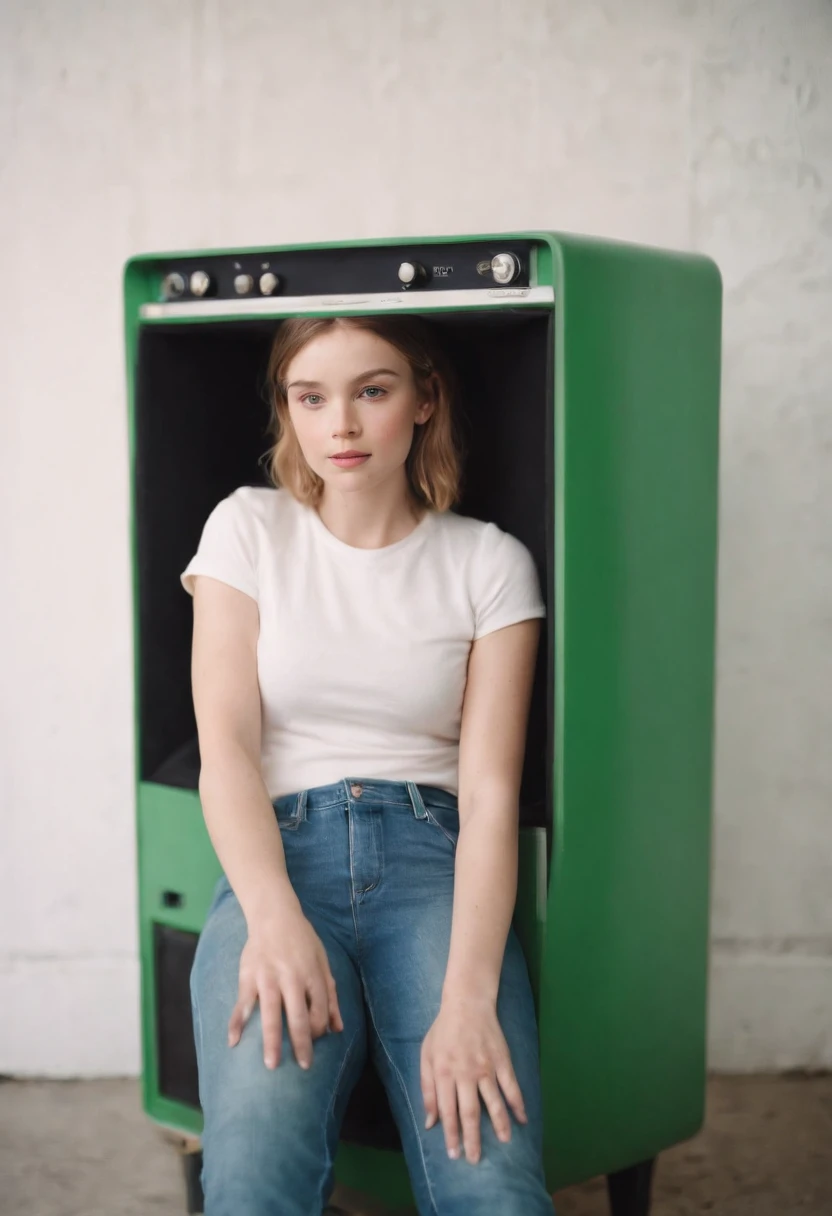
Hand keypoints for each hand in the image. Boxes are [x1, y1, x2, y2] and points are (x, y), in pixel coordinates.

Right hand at [227, 909, 342, 1069]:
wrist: (274, 914)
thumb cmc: (302, 940)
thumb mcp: (323, 962)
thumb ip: (331, 994)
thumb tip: (338, 1028)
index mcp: (312, 974)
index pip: (319, 1010)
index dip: (319, 1029)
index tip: (315, 1041)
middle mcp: (291, 978)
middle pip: (297, 1017)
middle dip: (301, 1044)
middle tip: (303, 1066)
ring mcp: (267, 977)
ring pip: (270, 1015)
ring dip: (271, 1041)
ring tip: (271, 1065)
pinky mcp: (248, 976)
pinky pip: (242, 1004)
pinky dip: (236, 1023)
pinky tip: (233, 1042)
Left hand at [420, 996, 527, 1163]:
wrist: (467, 1003)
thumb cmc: (443, 1031)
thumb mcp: (427, 1056)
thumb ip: (427, 1089)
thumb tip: (430, 1122)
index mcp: (444, 1073)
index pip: (448, 1111)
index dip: (451, 1134)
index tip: (454, 1154)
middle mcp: (465, 1073)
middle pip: (470, 1112)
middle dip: (472, 1139)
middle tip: (475, 1159)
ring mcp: (486, 1067)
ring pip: (493, 1102)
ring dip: (499, 1125)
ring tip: (504, 1142)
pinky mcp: (502, 1061)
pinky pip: (512, 1086)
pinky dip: (518, 1104)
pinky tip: (522, 1119)